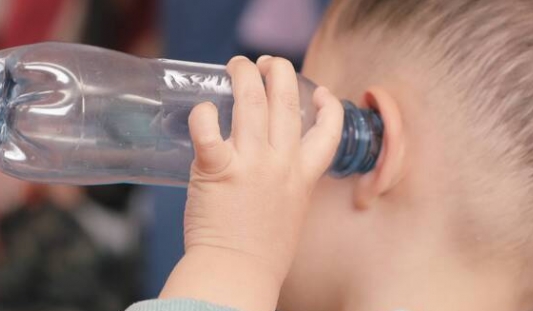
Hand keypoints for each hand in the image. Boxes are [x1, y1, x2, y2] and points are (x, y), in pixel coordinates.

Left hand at [159, 56, 343, 310]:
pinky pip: (208, 128)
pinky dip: (204, 113)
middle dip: (278, 72)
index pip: (328, 132)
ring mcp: (250, 164)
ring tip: (235, 65)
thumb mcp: (291, 214)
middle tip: (266, 63)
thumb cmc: (261, 254)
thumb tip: (273, 174)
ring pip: (250, 101)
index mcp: (303, 176)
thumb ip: (286, 187)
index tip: (321, 92)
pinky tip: (203, 108)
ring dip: (243, 75)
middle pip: (286, 101)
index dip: (329, 107)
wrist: (237, 273)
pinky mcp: (217, 169)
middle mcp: (281, 163)